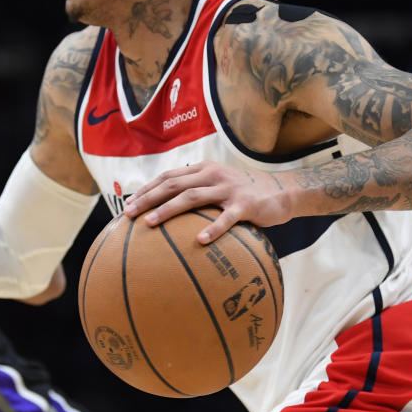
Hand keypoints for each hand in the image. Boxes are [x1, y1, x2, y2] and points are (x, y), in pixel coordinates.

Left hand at [122, 160, 294, 242]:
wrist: (283, 191)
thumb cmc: (244, 193)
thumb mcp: (218, 184)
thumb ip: (197, 190)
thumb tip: (166, 208)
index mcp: (203, 169)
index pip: (168, 177)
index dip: (146, 189)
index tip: (128, 203)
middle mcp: (212, 175)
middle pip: (173, 184)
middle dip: (148, 198)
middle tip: (128, 213)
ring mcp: (229, 189)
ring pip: (192, 197)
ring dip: (168, 210)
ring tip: (150, 224)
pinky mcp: (245, 205)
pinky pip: (226, 218)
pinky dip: (212, 229)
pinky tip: (199, 242)